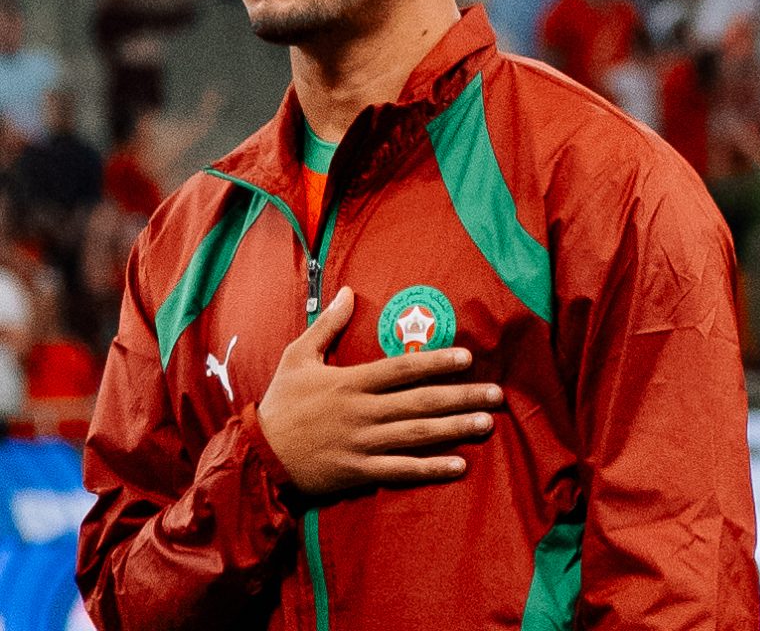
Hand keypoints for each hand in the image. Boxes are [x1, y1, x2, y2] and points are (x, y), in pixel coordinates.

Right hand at [257, 286, 501, 493]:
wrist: (260, 455)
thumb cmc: (282, 401)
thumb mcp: (298, 355)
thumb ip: (328, 324)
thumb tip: (349, 291)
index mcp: (351, 382)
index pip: (402, 368)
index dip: (436, 361)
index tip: (467, 357)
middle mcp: (363, 412)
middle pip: (420, 402)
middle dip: (461, 397)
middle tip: (496, 394)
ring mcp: (363, 444)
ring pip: (417, 435)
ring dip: (454, 429)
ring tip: (486, 424)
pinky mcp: (359, 472)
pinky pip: (401, 471)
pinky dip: (430, 469)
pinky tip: (459, 466)